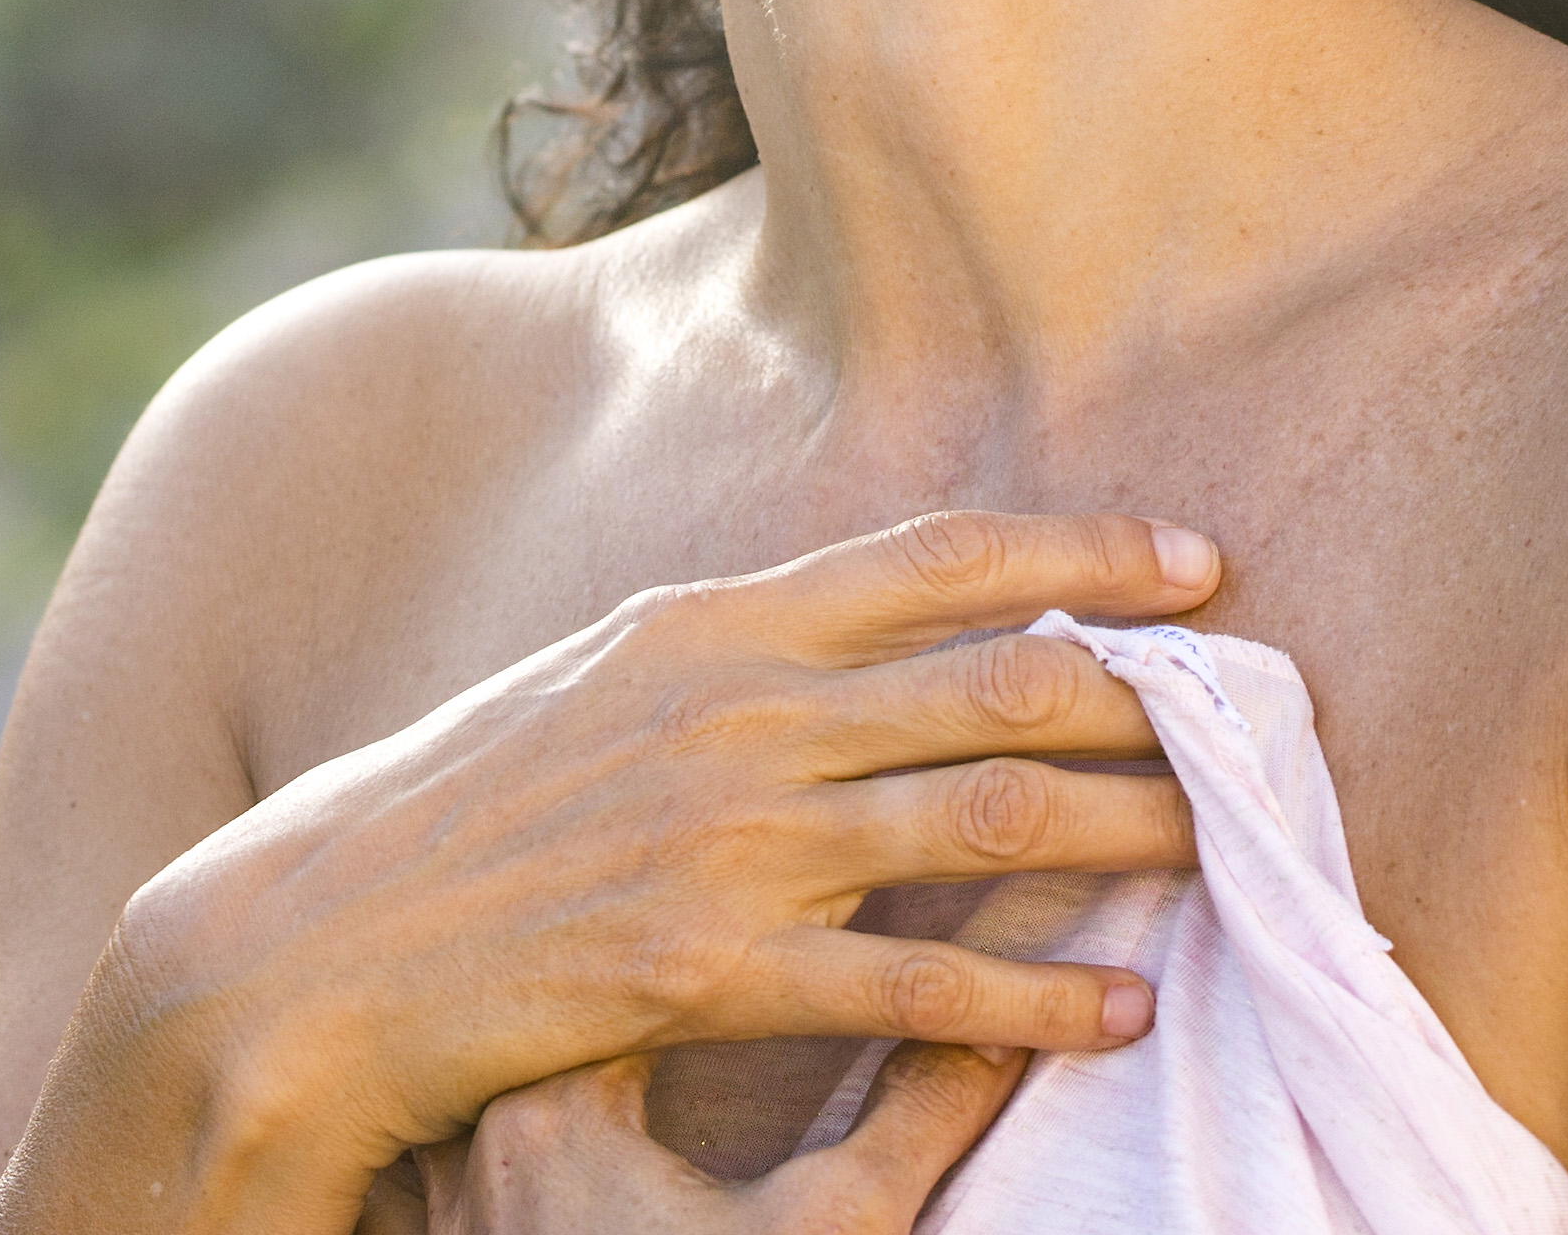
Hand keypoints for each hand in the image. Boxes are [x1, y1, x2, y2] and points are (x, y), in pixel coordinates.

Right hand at [108, 508, 1214, 1204]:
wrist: (307, 950)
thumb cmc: (455, 822)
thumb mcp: (592, 693)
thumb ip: (726, 664)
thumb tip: (845, 648)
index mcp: (706, 624)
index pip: (934, 558)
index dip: (1083, 554)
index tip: (1197, 566)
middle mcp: (730, 708)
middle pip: (994, 681)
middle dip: (1148, 692)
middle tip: (1259, 710)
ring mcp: (720, 838)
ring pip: (981, 822)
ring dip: (1127, 834)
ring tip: (1233, 853)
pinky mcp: (701, 968)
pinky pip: (908, 990)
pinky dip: (1026, 1002)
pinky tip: (1113, 1013)